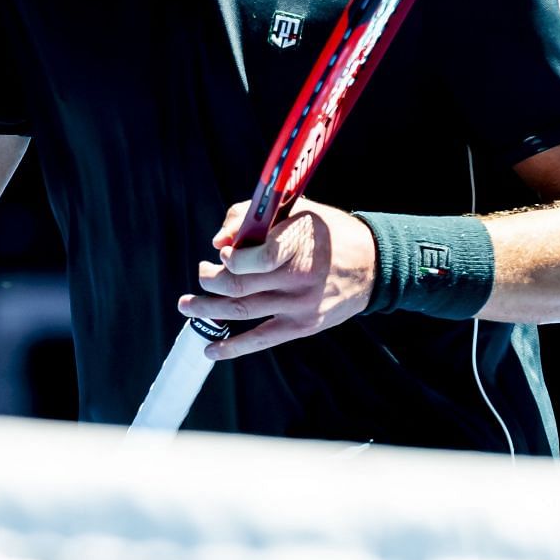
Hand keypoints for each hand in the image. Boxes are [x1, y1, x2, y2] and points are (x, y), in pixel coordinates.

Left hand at [177, 197, 376, 359]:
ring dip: (207, 309)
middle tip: (201, 274)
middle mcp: (299, 277)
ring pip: (241, 311)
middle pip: (239, 285)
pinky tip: (210, 348)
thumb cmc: (328, 232)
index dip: (231, 257)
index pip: (257, 256)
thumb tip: (218, 241)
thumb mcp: (297, 211)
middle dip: (210, 281)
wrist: (373, 264)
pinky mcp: (302, 326)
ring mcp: (299, 305)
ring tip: (187, 305)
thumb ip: (252, 217)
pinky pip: (261, 339)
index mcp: (298, 243)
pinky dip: (232, 347)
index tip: (222, 251)